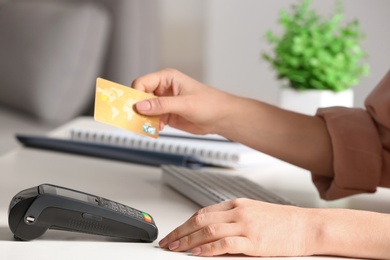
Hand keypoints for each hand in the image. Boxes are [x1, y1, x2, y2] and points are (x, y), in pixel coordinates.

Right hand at [132, 69, 234, 134]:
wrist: (221, 118)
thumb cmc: (210, 103)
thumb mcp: (185, 103)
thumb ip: (162, 105)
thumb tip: (141, 106)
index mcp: (167, 78)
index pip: (142, 83)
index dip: (136, 94)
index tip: (133, 107)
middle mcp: (164, 89)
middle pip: (141, 97)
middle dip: (138, 108)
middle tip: (136, 118)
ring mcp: (165, 103)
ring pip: (145, 110)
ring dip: (145, 118)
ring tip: (150, 125)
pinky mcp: (167, 115)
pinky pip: (152, 119)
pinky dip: (152, 125)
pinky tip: (158, 128)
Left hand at [159, 198, 314, 256]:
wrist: (307, 225)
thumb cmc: (283, 221)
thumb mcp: (254, 213)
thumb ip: (233, 219)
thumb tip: (212, 232)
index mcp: (237, 205)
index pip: (203, 212)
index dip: (185, 223)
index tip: (175, 232)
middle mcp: (238, 212)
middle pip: (200, 220)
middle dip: (180, 232)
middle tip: (168, 242)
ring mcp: (245, 225)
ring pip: (208, 230)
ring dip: (188, 240)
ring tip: (176, 248)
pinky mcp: (254, 240)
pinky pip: (225, 243)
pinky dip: (208, 248)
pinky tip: (198, 253)